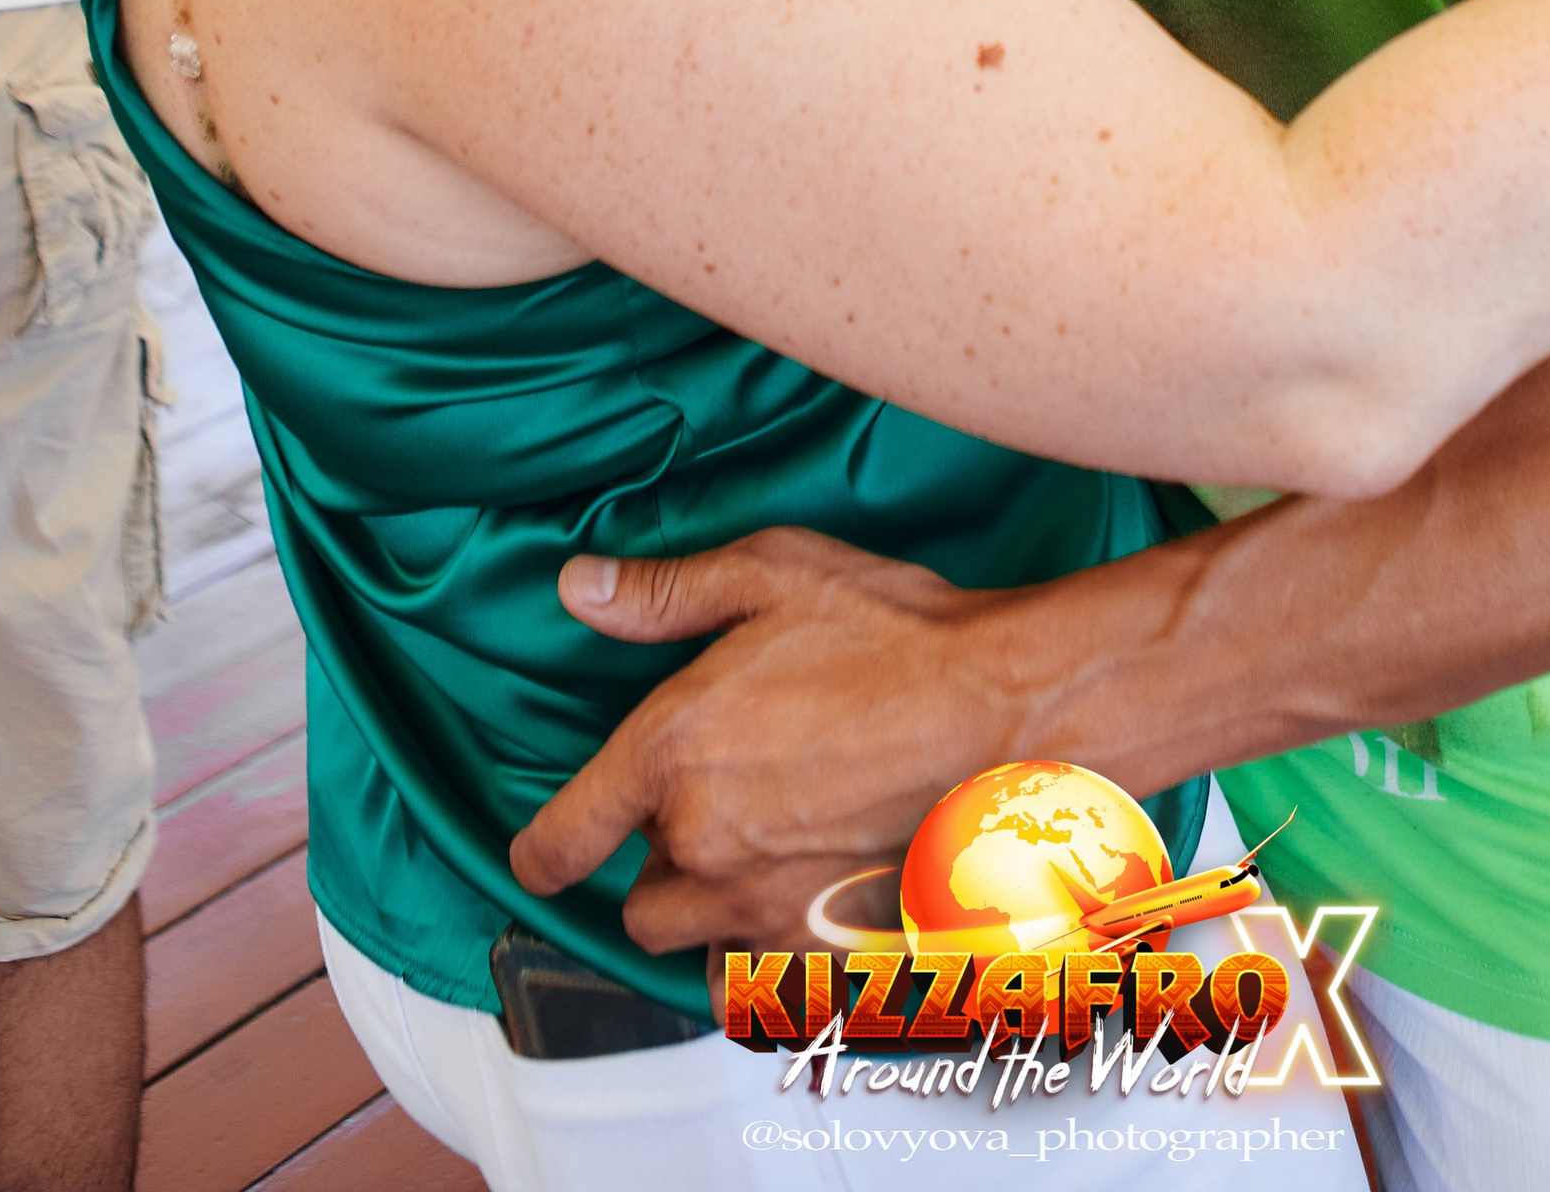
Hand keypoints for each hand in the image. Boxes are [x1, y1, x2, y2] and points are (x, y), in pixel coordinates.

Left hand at [507, 528, 1024, 947]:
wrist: (1008, 712)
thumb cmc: (900, 635)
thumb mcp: (774, 574)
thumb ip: (666, 593)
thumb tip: (580, 590)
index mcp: (674, 751)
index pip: (563, 836)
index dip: (541, 851)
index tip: (542, 854)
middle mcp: (705, 843)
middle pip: (636, 899)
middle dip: (661, 861)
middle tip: (715, 807)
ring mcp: (766, 904)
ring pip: (694, 941)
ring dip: (708, 909)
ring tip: (758, 856)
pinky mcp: (826, 944)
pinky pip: (759, 976)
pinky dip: (765, 951)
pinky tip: (802, 896)